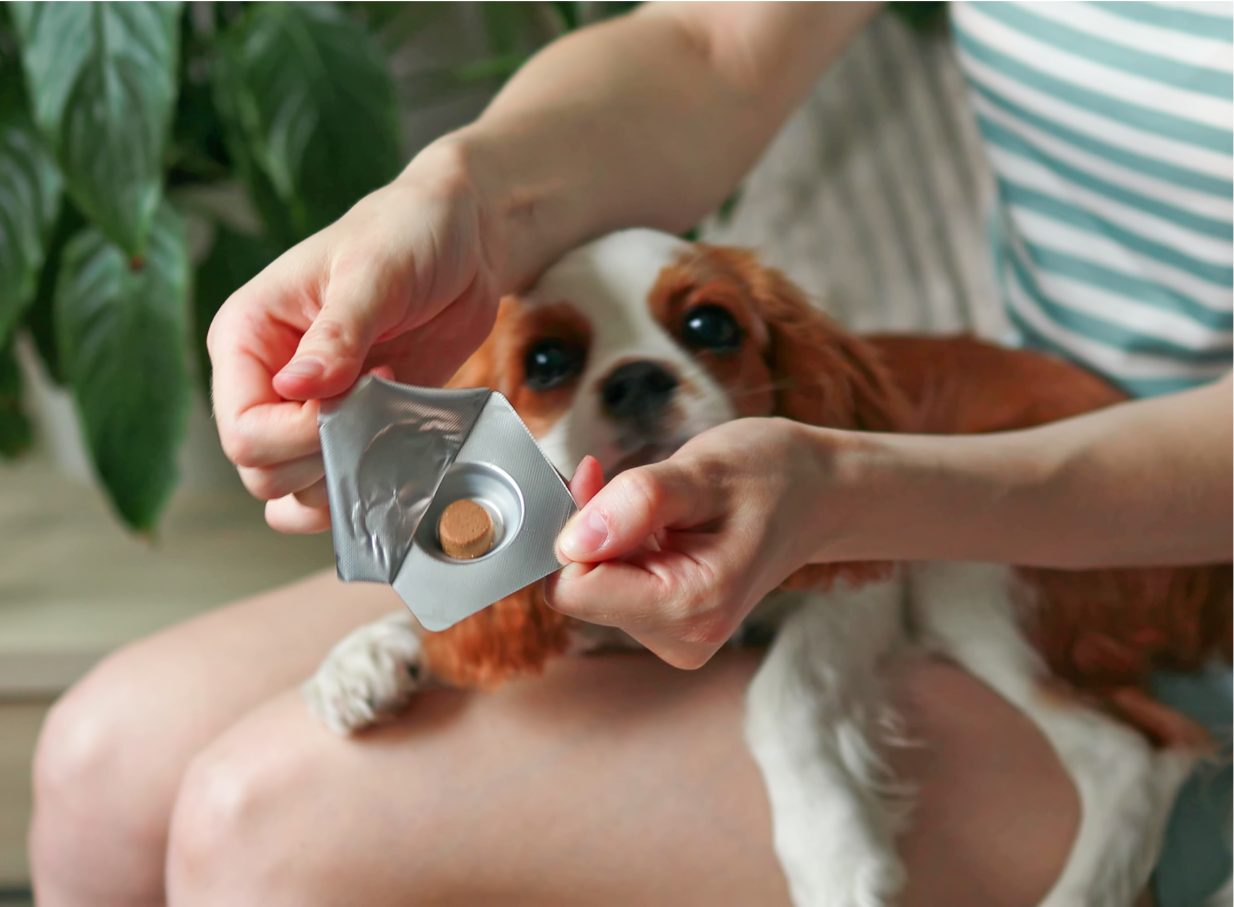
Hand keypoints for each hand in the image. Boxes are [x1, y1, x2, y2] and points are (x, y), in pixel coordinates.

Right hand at [207, 142, 505, 532]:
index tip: (357, 394)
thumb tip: (297, 386)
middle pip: (262, 472)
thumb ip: (338, 333)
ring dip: (347, 477)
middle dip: (324, 457)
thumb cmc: (407, 232)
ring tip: (390, 420)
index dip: (298, 435)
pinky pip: (340, 485)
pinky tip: (396, 451)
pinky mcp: (353, 427)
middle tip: (380, 402)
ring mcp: (308, 411)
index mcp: (247, 337)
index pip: (242, 429)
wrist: (462, 240)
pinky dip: (365, 487)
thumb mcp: (374, 270)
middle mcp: (265, 381)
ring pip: (295, 493)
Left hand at [546, 418, 831, 668]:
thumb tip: (571, 541)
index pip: (574, 590)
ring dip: (607, 536)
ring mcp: (675, 637)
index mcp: (692, 607)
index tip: (599, 484)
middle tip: (634, 486)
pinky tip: (658, 522)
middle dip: (591, 532)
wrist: (817, 495)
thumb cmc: (772, 475)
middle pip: (580, 590)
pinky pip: (610, 587)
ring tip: (661, 504)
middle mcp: (682, 638)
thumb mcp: (705, 470)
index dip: (573, 531)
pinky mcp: (669, 626)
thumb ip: (638, 502)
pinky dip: (619, 547)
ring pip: (592, 587)